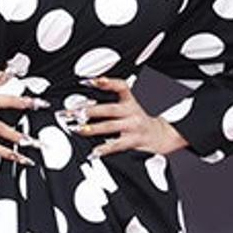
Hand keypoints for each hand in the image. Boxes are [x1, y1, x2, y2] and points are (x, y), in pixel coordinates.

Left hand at [72, 76, 188, 157]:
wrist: (158, 135)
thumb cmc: (136, 119)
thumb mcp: (128, 105)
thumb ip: (109, 100)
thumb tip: (83, 100)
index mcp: (129, 101)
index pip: (121, 87)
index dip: (107, 83)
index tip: (91, 81)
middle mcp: (131, 112)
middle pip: (109, 109)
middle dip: (89, 110)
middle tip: (74, 111)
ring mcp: (132, 126)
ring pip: (110, 126)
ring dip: (92, 128)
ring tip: (78, 129)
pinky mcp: (133, 141)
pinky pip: (117, 145)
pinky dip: (104, 149)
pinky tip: (94, 151)